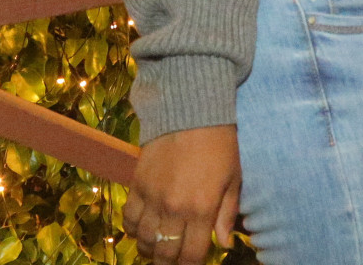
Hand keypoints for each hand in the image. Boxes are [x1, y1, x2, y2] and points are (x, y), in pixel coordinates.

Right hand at [123, 125, 241, 264]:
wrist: (192, 113)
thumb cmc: (221, 145)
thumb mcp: (234, 179)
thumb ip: (227, 214)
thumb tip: (224, 245)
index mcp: (202, 209)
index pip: (190, 255)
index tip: (192, 263)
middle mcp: (174, 209)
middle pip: (164, 253)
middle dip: (168, 263)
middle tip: (173, 260)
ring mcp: (152, 198)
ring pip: (143, 240)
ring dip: (150, 249)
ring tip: (158, 248)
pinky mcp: (137, 185)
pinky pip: (128, 218)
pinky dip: (133, 230)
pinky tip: (142, 230)